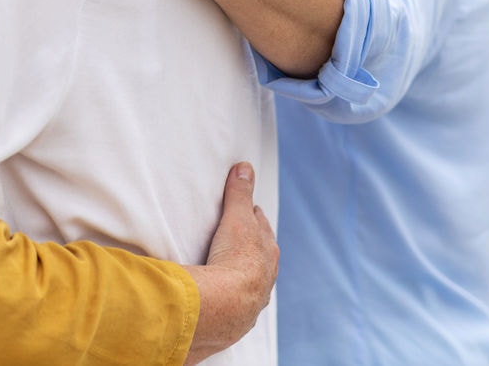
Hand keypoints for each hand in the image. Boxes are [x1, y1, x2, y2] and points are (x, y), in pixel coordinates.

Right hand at [181, 163, 277, 364]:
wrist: (227, 304)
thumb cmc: (235, 259)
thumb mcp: (236, 219)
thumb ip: (239, 194)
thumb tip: (244, 168)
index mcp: (267, 253)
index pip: (261, 230)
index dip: (254, 219)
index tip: (250, 212)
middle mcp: (265, 278)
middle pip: (260, 257)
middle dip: (252, 247)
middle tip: (240, 238)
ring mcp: (252, 300)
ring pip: (251, 283)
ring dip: (243, 276)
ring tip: (230, 272)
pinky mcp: (236, 320)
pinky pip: (234, 306)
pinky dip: (229, 300)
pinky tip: (221, 302)